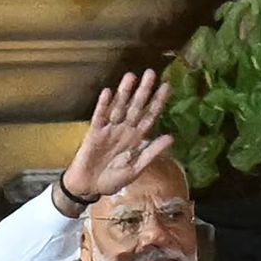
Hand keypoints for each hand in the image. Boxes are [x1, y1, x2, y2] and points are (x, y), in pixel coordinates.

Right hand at [56, 69, 174, 214]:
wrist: (89, 187)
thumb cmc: (113, 179)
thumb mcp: (136, 169)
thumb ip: (151, 152)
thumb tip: (171, 137)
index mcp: (136, 138)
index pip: (150, 116)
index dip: (158, 102)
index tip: (167, 86)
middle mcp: (124, 130)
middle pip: (136, 107)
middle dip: (144, 91)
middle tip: (151, 73)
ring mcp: (109, 129)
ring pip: (119, 107)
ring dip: (124, 93)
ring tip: (131, 76)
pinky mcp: (94, 132)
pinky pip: (99, 116)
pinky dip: (103, 105)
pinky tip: (108, 92)